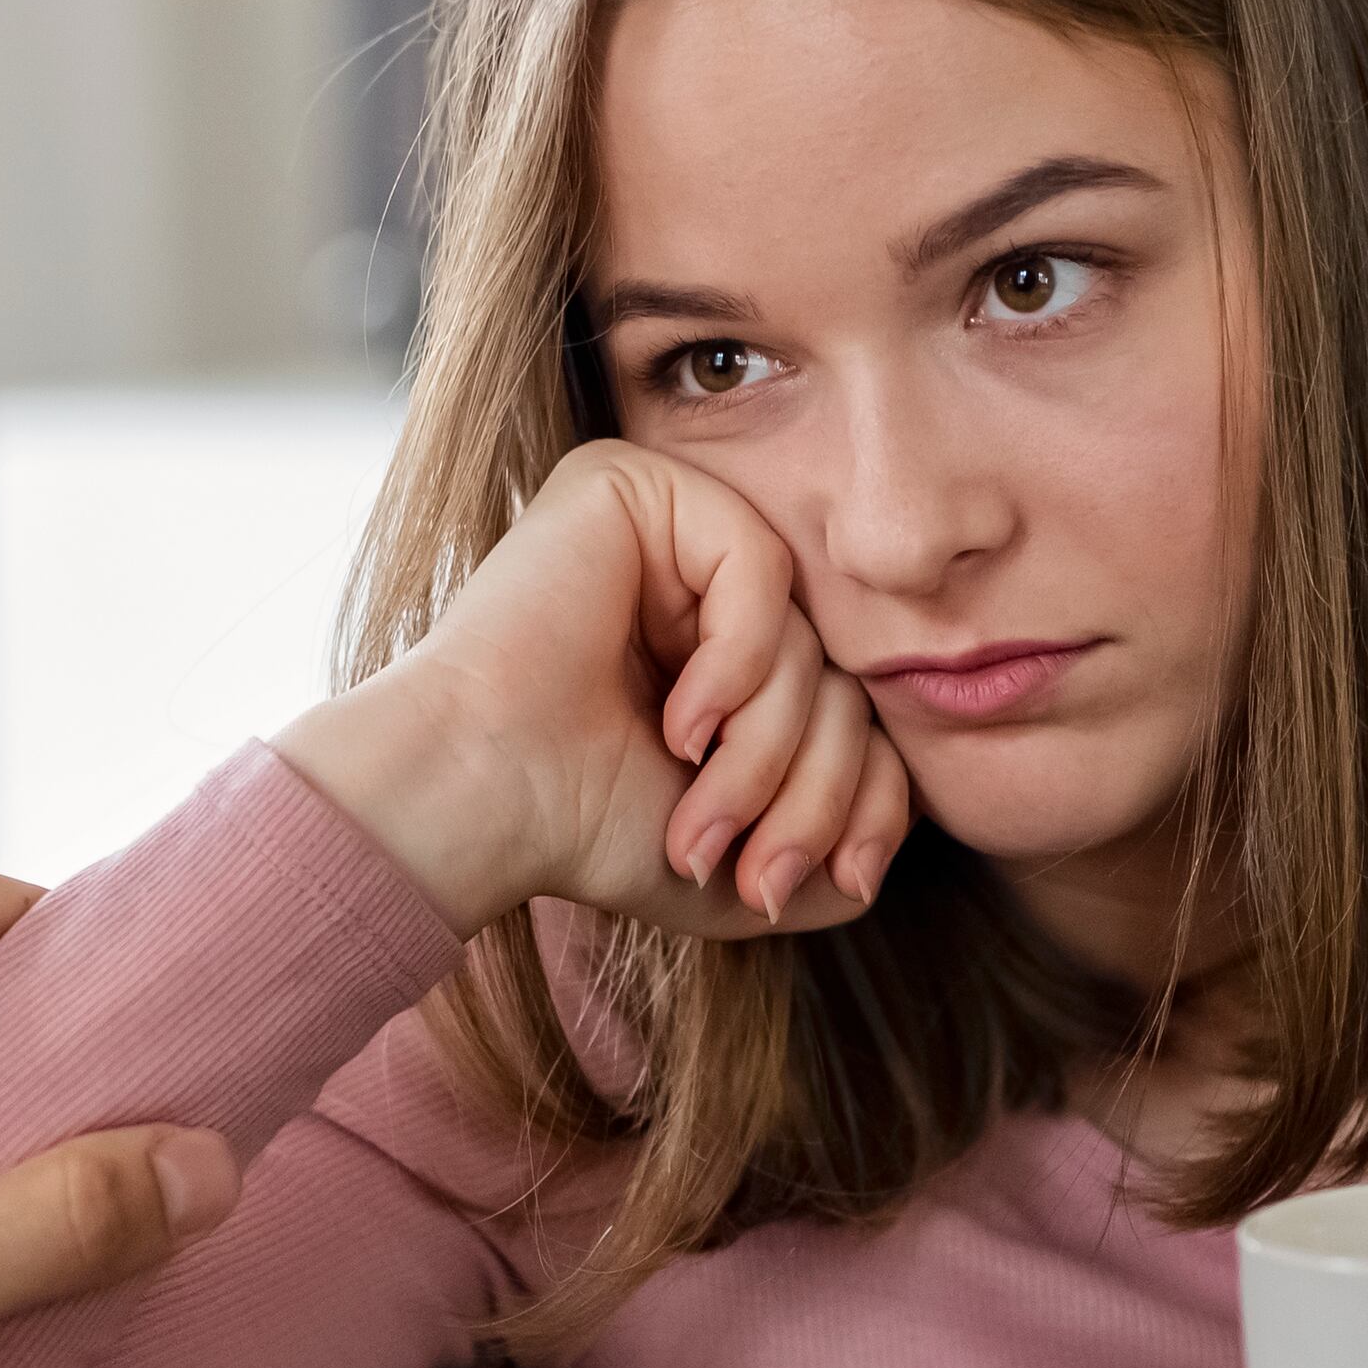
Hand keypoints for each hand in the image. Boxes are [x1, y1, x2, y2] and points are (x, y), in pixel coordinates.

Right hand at [273, 440, 911, 937]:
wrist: (474, 802)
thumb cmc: (579, 831)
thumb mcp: (744, 863)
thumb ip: (834, 844)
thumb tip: (893, 838)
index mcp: (720, 653)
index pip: (845, 708)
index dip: (858, 799)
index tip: (824, 881)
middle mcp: (698, 579)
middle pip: (835, 675)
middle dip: (813, 791)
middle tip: (758, 870)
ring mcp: (669, 526)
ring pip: (804, 635)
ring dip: (769, 752)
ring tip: (700, 816)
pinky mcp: (635, 486)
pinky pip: (759, 566)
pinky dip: (739, 664)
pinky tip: (682, 724)